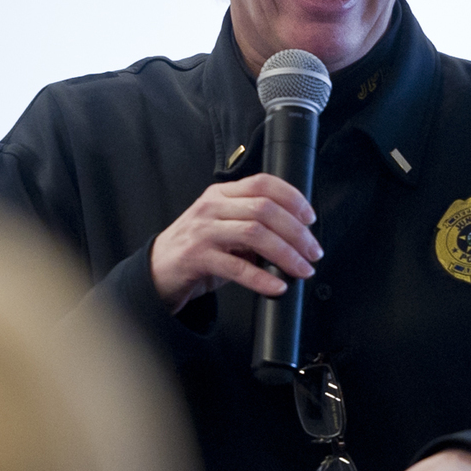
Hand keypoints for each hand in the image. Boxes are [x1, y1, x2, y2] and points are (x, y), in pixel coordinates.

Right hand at [149, 174, 321, 312]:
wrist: (157, 271)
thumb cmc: (197, 250)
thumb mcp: (224, 227)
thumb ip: (253, 225)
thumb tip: (296, 236)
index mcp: (221, 194)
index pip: (263, 183)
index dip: (292, 198)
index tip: (310, 218)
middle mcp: (212, 207)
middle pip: (265, 210)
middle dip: (297, 232)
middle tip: (313, 252)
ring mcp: (203, 231)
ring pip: (255, 234)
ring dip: (286, 254)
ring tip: (302, 269)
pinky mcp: (197, 258)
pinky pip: (237, 268)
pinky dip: (262, 279)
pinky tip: (278, 287)